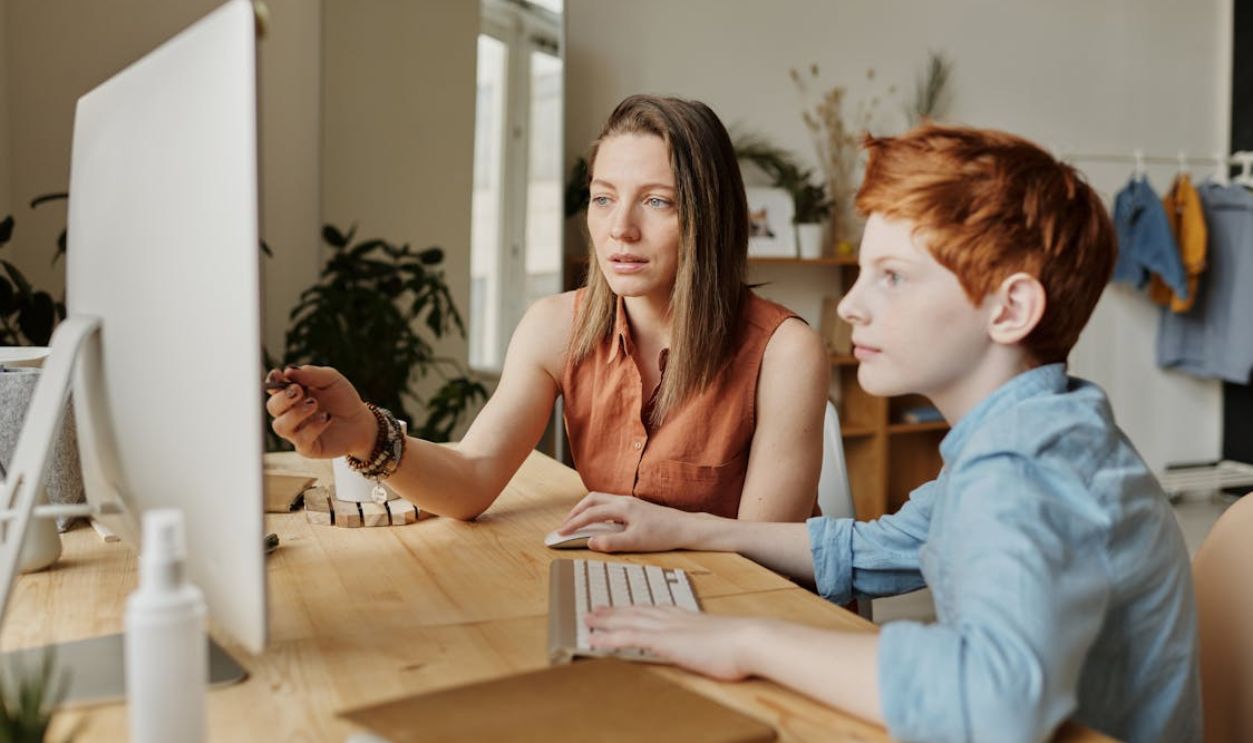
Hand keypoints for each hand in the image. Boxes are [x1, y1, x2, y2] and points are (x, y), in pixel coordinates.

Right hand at [264, 366, 375, 458]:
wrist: (360, 421)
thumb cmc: (342, 398)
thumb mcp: (331, 379)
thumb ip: (311, 373)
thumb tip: (288, 370)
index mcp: (292, 394)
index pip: (273, 388)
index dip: (272, 381)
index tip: (278, 375)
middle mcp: (290, 413)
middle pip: (272, 407)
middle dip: (282, 398)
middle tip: (298, 390)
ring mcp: (297, 431)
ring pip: (280, 426)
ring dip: (295, 414)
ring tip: (314, 404)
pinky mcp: (307, 447)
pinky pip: (301, 440)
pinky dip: (313, 427)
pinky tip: (327, 417)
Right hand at [556, 492, 698, 551]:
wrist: (686, 528)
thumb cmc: (664, 535)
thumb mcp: (635, 542)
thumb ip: (611, 542)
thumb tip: (590, 542)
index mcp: (622, 507)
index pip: (590, 513)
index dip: (573, 523)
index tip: (561, 533)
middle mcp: (624, 501)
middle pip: (592, 499)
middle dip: (576, 511)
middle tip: (566, 525)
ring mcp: (630, 502)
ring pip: (601, 500)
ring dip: (586, 509)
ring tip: (578, 523)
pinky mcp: (636, 507)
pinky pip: (610, 504)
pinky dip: (598, 511)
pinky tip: (600, 523)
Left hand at [586, 606, 760, 680]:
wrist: (748, 640)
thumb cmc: (742, 644)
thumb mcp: (721, 639)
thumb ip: (709, 640)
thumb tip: (711, 646)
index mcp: (686, 616)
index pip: (654, 609)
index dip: (635, 608)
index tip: (623, 607)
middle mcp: (673, 618)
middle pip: (636, 611)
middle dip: (614, 611)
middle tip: (595, 609)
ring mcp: (667, 628)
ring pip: (627, 621)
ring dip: (605, 621)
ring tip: (588, 620)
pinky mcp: (664, 641)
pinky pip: (628, 638)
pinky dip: (608, 638)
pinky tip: (594, 640)